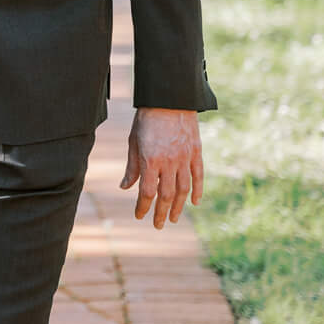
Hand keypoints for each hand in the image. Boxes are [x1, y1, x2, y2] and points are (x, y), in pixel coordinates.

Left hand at [121, 108, 203, 227]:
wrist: (169, 98)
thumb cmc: (146, 119)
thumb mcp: (133, 142)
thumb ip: (132, 167)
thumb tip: (124, 188)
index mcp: (150, 160)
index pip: (147, 192)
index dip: (143, 207)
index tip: (139, 216)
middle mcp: (169, 162)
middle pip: (166, 195)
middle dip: (162, 213)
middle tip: (159, 225)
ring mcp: (184, 157)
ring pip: (184, 189)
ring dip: (179, 207)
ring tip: (174, 218)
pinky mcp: (196, 152)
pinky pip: (198, 175)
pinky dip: (198, 190)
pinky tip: (194, 202)